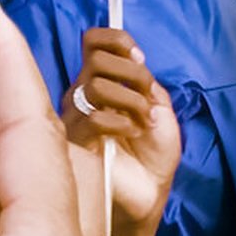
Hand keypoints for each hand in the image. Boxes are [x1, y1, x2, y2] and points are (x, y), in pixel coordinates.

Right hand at [60, 28, 180, 235]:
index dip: (118, 41)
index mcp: (102, 81)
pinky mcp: (75, 144)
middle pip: (96, 58)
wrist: (148, 194)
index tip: (140, 58)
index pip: (95, 41)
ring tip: (143, 123)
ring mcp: (76, 118)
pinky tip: (132, 134)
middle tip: (147, 98)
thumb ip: (147, 84)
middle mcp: (83, 95)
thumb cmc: (152, 155)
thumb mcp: (160, 110)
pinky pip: (93, 118)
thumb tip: (138, 65)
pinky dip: (122, 122)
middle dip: (132, 73)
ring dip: (131, 101)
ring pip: (95, 86)